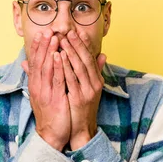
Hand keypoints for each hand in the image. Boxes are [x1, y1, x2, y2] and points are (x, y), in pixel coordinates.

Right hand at [22, 31, 70, 150]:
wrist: (50, 135)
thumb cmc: (49, 114)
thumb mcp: (41, 94)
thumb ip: (36, 78)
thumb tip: (26, 64)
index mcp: (35, 85)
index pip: (35, 62)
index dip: (38, 47)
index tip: (42, 33)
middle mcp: (38, 87)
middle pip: (39, 62)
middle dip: (43, 45)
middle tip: (47, 30)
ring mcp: (45, 92)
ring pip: (47, 68)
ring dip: (50, 52)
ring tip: (54, 38)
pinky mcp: (54, 99)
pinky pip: (56, 80)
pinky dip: (57, 67)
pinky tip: (60, 56)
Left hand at [59, 31, 106, 149]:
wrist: (82, 130)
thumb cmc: (83, 108)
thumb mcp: (91, 88)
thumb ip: (95, 71)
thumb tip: (103, 55)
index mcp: (96, 80)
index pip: (91, 58)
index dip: (84, 44)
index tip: (77, 31)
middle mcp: (94, 84)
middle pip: (86, 59)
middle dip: (77, 44)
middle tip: (68, 31)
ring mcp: (87, 91)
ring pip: (79, 67)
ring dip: (71, 52)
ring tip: (62, 39)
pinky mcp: (79, 98)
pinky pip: (71, 79)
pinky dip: (65, 66)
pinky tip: (59, 57)